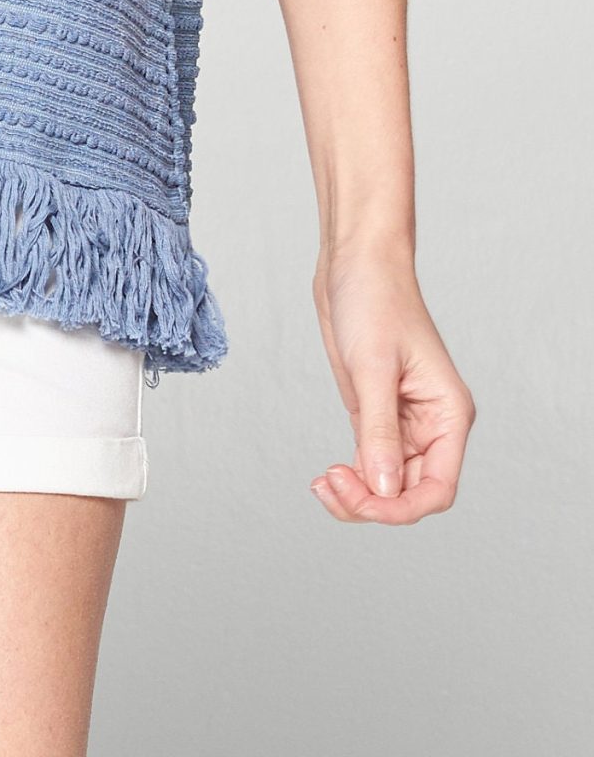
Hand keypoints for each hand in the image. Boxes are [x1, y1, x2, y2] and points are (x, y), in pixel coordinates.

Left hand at [308, 242, 474, 522]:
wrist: (355, 262)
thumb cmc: (374, 300)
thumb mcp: (373, 367)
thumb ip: (379, 430)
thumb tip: (383, 489)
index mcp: (448, 415)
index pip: (438, 487)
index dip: (402, 507)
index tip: (363, 502)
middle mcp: (431, 425)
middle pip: (412, 493)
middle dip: (373, 503)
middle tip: (330, 486)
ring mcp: (403, 423)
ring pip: (388, 484)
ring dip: (359, 496)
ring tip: (323, 486)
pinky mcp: (375, 414)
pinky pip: (370, 463)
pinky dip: (351, 478)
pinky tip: (326, 478)